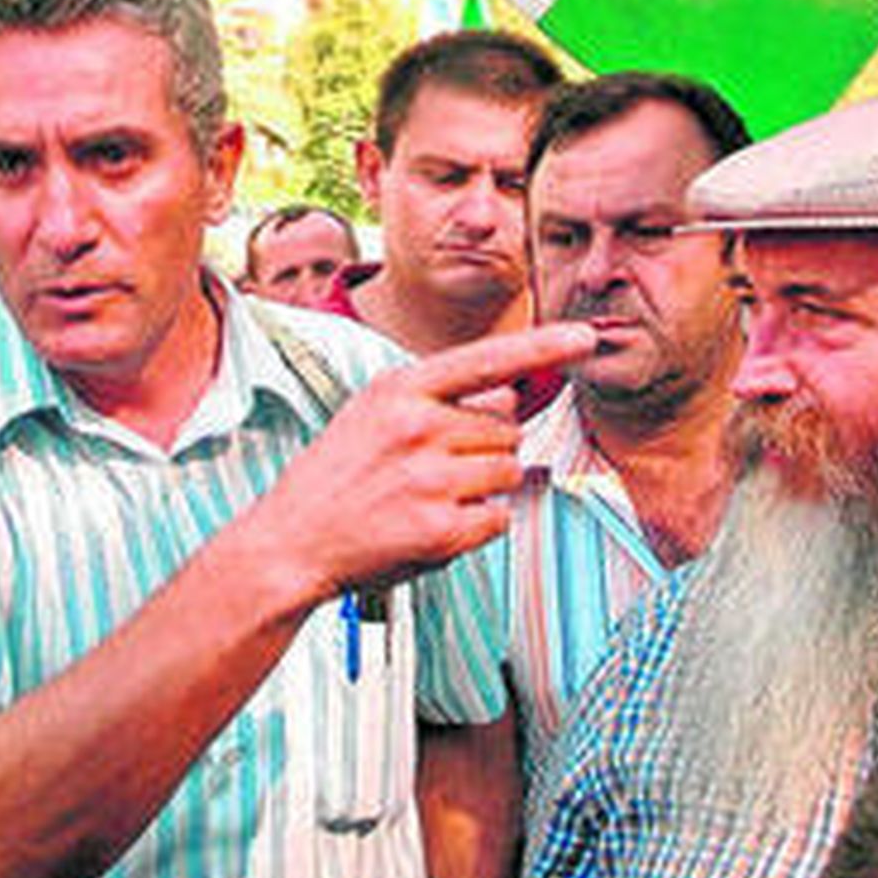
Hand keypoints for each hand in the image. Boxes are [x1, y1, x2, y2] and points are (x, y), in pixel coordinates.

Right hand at [252, 323, 595, 601]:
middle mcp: (417, 429)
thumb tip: (512, 393)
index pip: (485, 360)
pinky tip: (432, 524)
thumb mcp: (374, 413)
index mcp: (399, 390)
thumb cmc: (337, 474)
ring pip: (509, 472)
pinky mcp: (441, 532)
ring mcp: (430, 481)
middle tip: (432, 467)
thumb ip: (441, 398)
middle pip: (507, 427)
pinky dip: (477, 526)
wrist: (291, 540)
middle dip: (487, 447)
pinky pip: (498, 519)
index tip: (586, 337)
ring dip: (485, 486)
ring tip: (429, 495)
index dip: (541, 347)